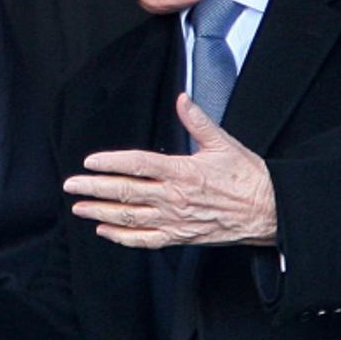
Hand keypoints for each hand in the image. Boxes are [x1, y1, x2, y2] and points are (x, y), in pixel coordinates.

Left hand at [63, 94, 276, 248]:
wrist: (269, 211)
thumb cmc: (247, 177)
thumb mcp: (223, 143)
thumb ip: (197, 121)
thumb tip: (182, 99)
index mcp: (182, 171)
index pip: (137, 164)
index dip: (110, 162)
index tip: (90, 161)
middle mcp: (174, 197)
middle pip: (125, 192)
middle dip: (94, 188)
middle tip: (71, 185)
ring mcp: (175, 220)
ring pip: (129, 218)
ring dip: (101, 213)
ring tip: (80, 208)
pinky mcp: (180, 237)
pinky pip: (145, 240)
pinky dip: (122, 238)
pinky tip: (105, 232)